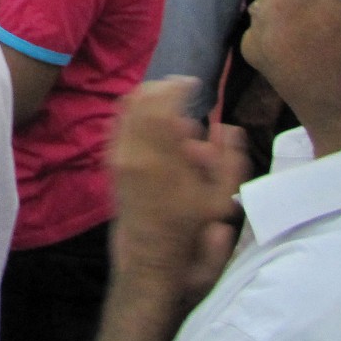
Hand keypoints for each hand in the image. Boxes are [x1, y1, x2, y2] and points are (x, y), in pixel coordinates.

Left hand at [107, 79, 247, 302]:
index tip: (193, 82)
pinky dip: (133, 116)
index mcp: (164, 157)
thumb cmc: (189, 231)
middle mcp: (136, 152)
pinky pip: (117, 126)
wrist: (149, 258)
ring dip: (148, 101)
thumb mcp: (221, 200)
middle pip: (141, 99)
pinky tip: (153, 124)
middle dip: (162, 89)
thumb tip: (228, 126)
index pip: (164, 103)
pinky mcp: (111, 164)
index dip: (178, 86)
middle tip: (180, 89)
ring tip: (170, 107)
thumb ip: (230, 160)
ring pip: (126, 109)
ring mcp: (119, 157)